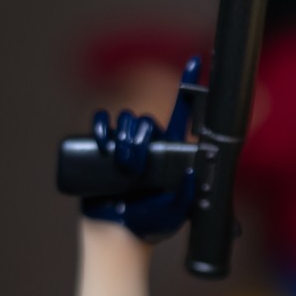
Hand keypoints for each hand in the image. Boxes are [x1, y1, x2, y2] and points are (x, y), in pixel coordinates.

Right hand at [82, 58, 201, 241]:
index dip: (188, 87)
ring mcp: (124, 145)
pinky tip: (102, 140)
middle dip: (139, 139)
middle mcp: (148, 144)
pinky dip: (100, 127)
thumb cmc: (151, 225)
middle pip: (146, 119)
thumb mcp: (175, 212)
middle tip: (135, 167)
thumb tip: (191, 174)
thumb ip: (186, 197)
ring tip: (121, 164)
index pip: (180, 115)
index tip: (195, 61)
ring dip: (122, 137)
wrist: (118, 234)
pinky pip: (101, 124)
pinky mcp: (102, 149)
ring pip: (124, 119)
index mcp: (169, 152)